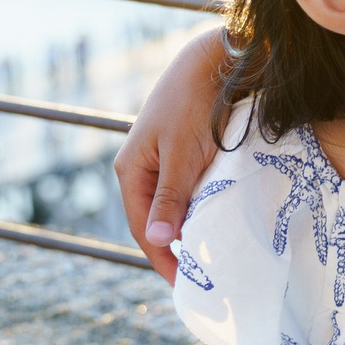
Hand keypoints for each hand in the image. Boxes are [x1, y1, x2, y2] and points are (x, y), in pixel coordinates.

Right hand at [113, 27, 233, 282]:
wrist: (212, 60)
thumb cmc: (195, 105)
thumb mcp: (184, 155)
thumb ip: (172, 196)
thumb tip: (159, 240)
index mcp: (131, 171)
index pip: (143, 229)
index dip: (162, 259)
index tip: (185, 285)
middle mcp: (140, 168)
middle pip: (155, 221)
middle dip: (173, 250)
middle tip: (202, 278)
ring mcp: (160, 160)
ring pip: (171, 207)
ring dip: (187, 230)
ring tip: (209, 256)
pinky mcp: (180, 153)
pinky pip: (185, 190)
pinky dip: (196, 208)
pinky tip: (213, 221)